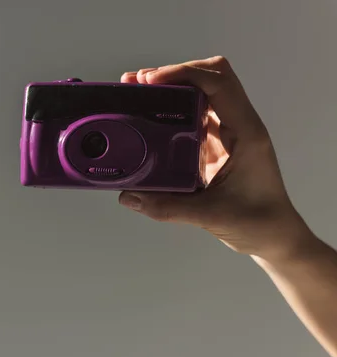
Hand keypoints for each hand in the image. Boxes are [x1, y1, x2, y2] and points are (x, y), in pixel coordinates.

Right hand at [118, 56, 312, 259]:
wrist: (275, 236)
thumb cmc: (258, 223)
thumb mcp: (210, 216)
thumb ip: (168, 207)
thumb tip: (130, 196)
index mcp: (246, 133)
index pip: (219, 84)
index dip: (183, 73)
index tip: (151, 81)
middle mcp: (239, 125)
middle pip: (211, 76)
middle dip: (174, 73)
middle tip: (140, 82)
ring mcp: (229, 132)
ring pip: (202, 91)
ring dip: (172, 87)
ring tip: (139, 92)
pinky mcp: (218, 143)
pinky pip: (194, 114)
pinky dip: (172, 108)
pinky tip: (151, 116)